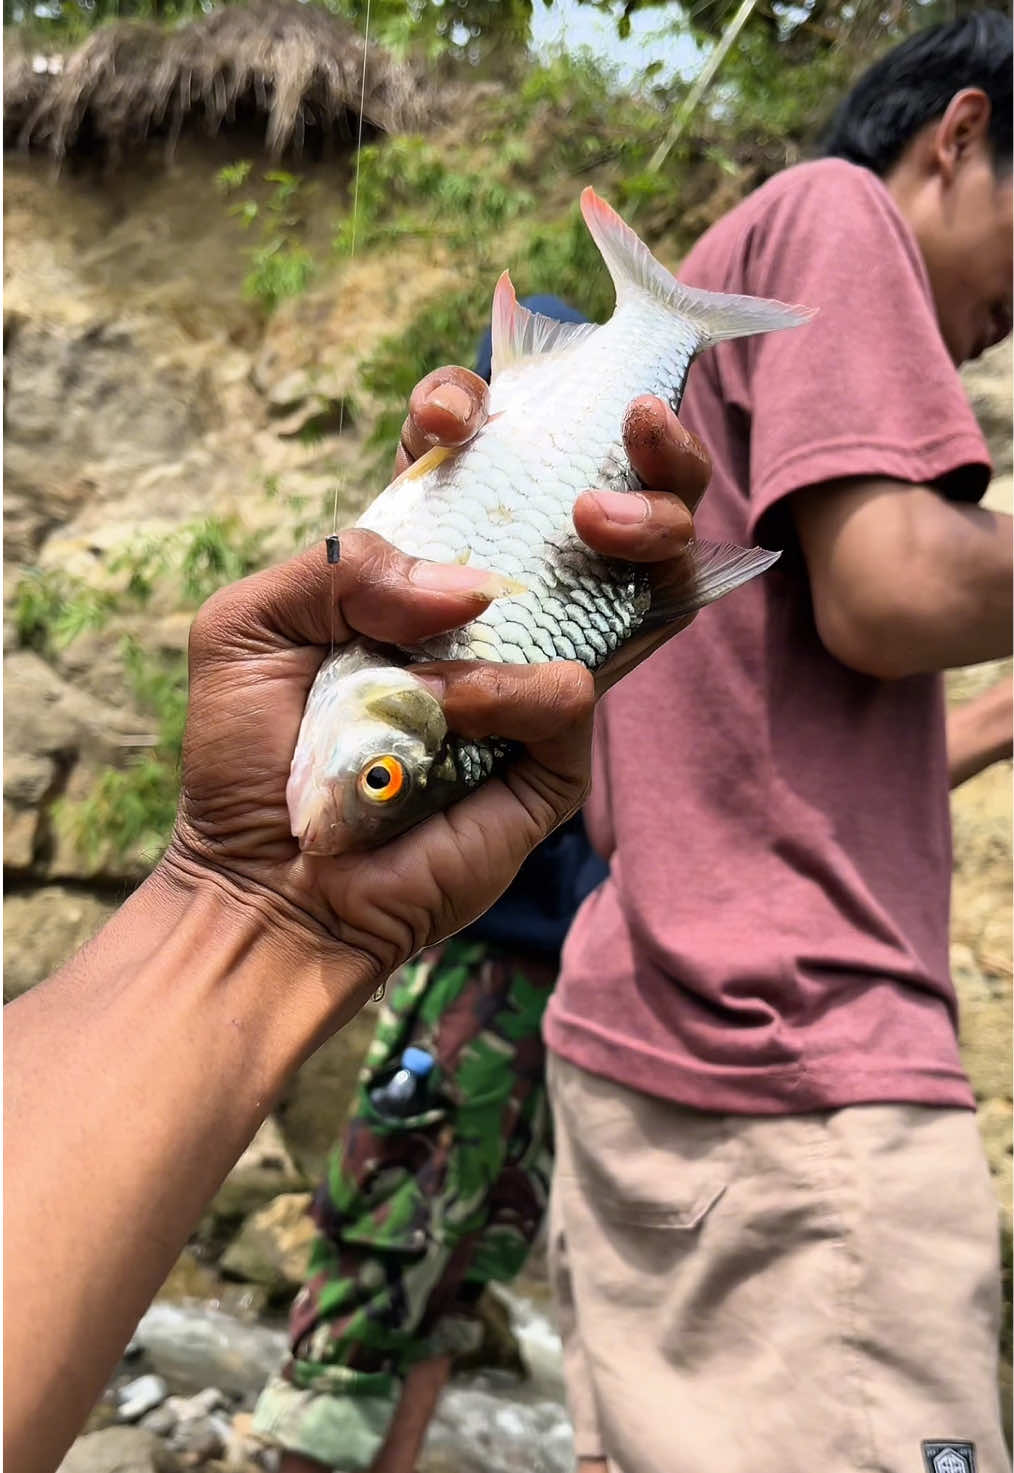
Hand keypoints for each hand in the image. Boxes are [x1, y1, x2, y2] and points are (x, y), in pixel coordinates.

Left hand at [164, 367, 711, 999]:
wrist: (269, 880)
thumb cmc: (252, 755)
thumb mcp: (250, 624)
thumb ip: (340, 563)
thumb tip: (468, 585)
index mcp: (424, 563)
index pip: (483, 460)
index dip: (481, 411)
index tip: (449, 419)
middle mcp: (500, 608)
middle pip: (610, 501)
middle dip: (647, 448)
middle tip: (636, 422)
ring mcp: (538, 674)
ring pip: (652, 581)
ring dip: (652, 524)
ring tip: (598, 523)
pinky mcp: (558, 752)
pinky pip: (570, 689)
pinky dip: (508, 689)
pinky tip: (450, 713)